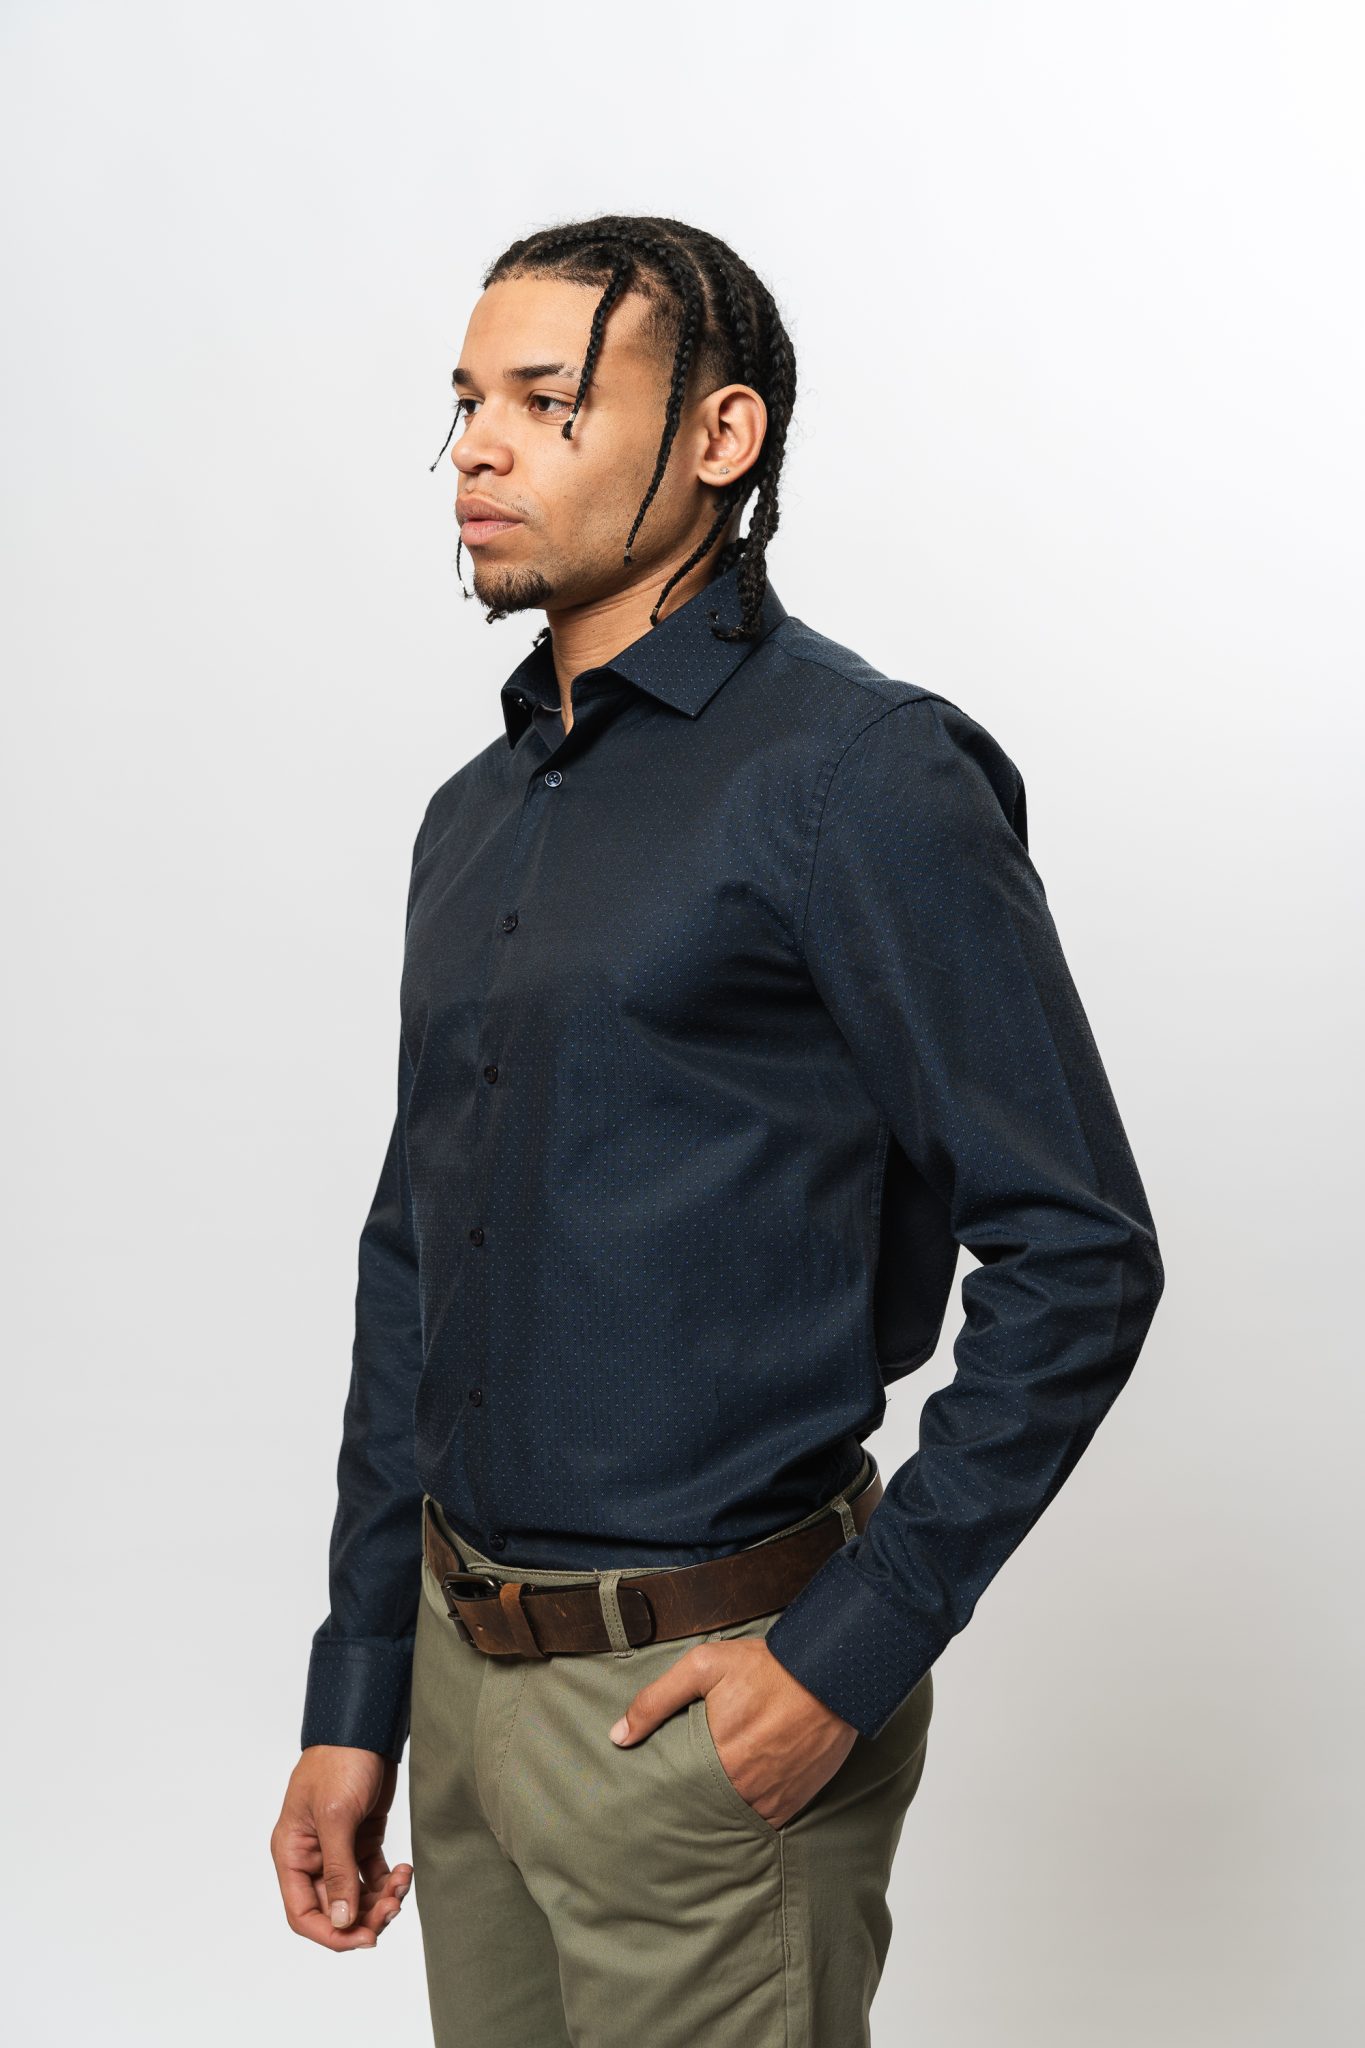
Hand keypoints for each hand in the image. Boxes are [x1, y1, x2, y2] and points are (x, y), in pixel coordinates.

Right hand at [272, 1746, 414, 1949]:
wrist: (365, 1727)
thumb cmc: (339, 1762)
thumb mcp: (336, 1816)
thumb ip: (338, 1870)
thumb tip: (341, 1920)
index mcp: (292, 1854)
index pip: (302, 1913)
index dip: (331, 1934)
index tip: (363, 1939)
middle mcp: (313, 1857)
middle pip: (333, 1909)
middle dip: (364, 1916)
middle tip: (392, 1909)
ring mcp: (338, 1849)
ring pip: (357, 1896)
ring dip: (381, 1900)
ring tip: (402, 1885)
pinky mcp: (362, 1839)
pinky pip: (373, 1876)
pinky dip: (389, 1882)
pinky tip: (405, 1872)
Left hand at [609, 1636, 857, 1829]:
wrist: (829, 1673)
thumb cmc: (765, 1667)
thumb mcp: (703, 1667)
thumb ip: (656, 1701)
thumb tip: (618, 1736)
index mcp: (717, 1756)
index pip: (677, 1793)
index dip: (664, 1795)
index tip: (650, 1796)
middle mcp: (744, 1784)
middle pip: (703, 1810)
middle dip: (690, 1806)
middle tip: (676, 1801)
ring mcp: (771, 1797)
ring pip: (733, 1818)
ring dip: (721, 1811)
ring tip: (708, 1800)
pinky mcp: (794, 1802)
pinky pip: (765, 1821)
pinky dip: (752, 1813)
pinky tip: (741, 1800)